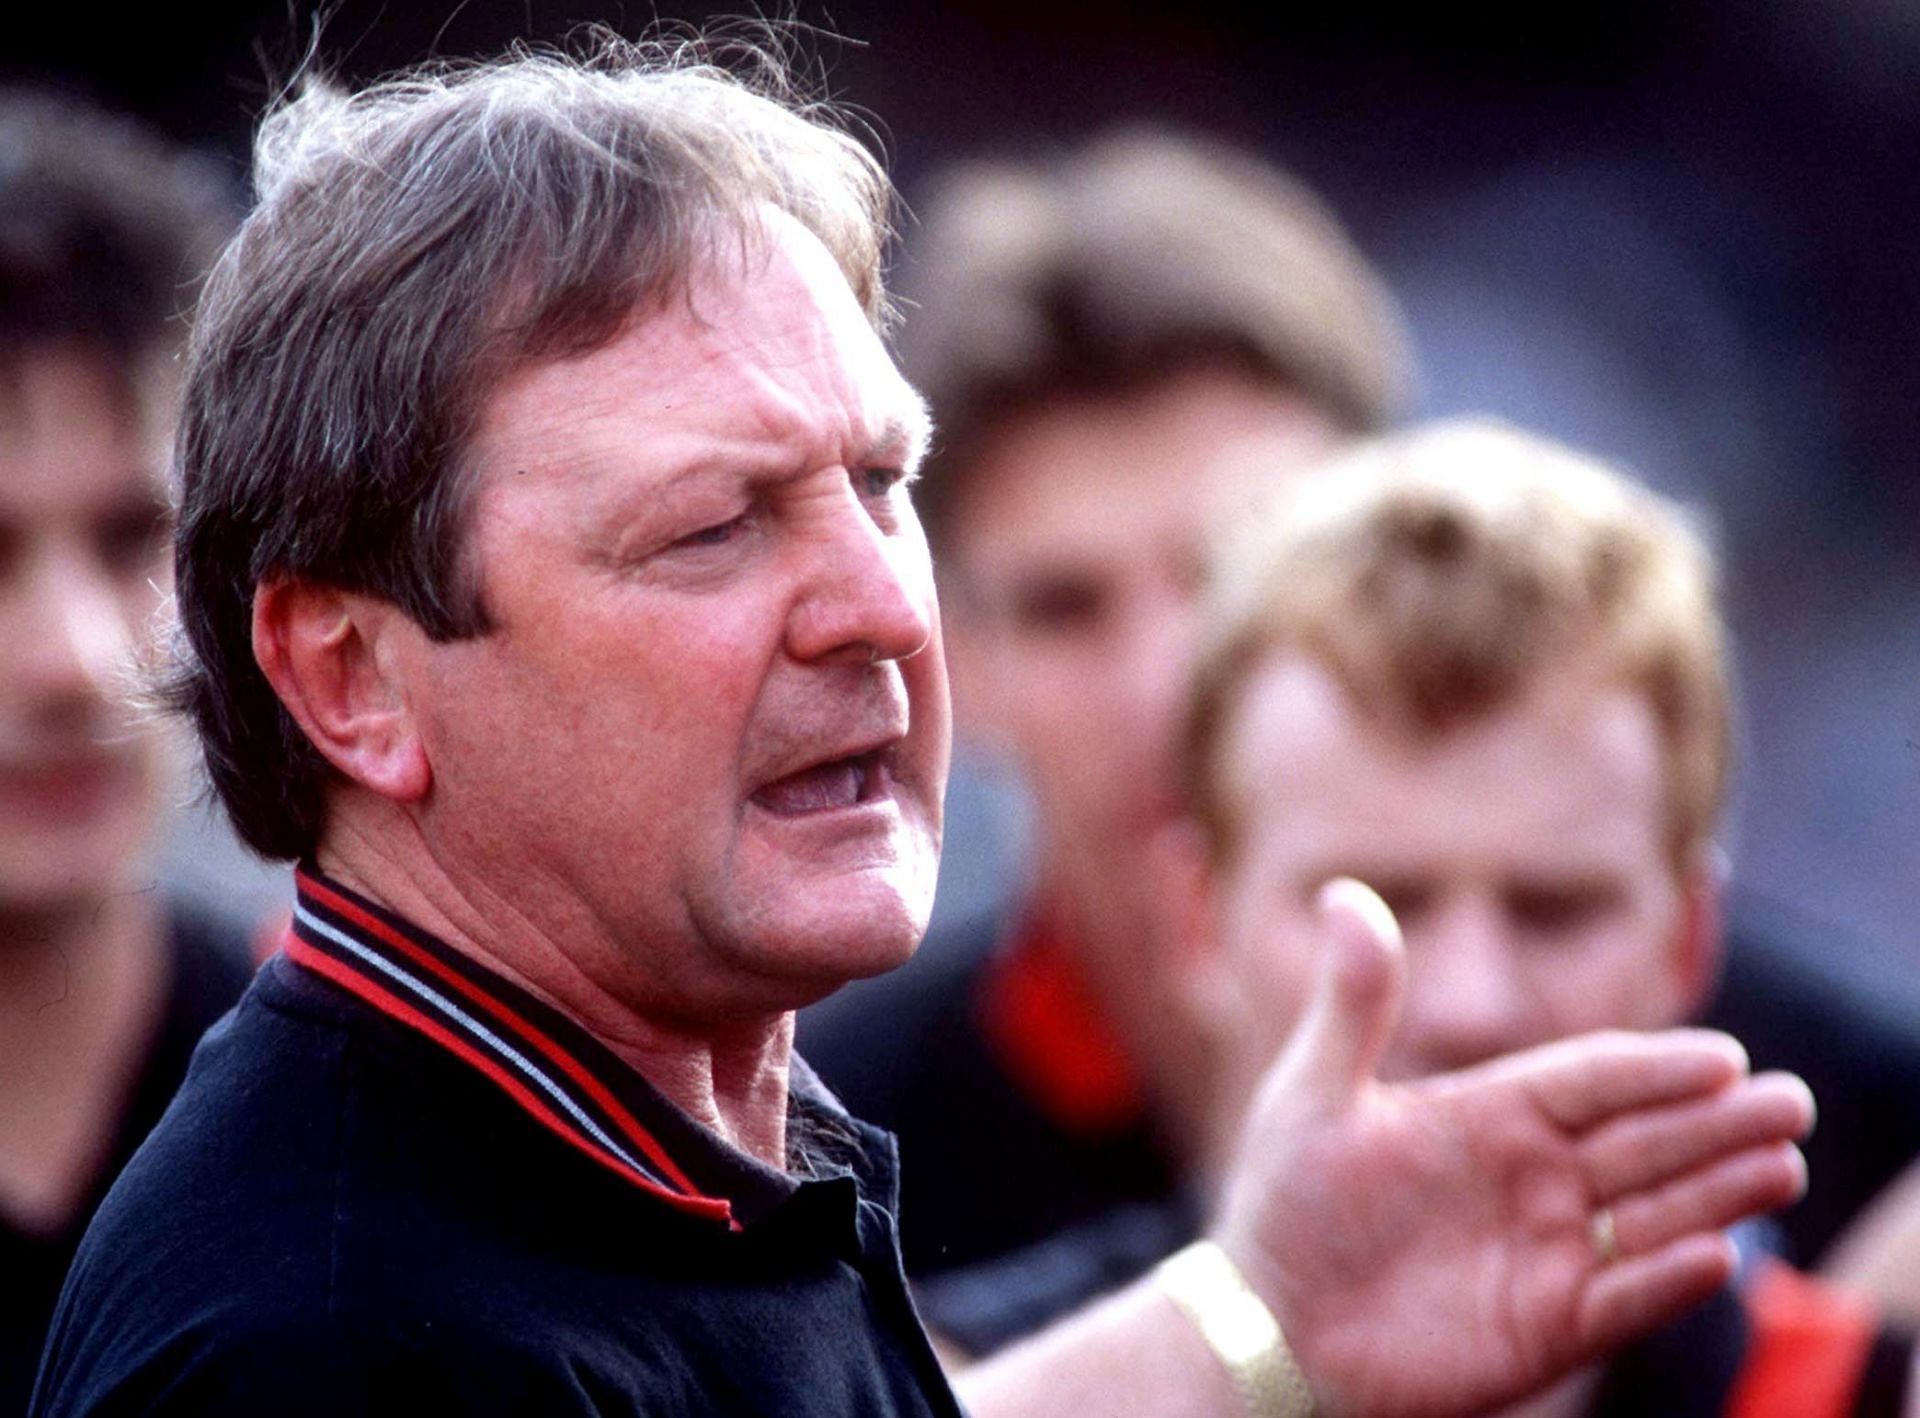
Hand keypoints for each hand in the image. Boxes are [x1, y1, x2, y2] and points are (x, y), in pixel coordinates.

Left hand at [1212, 879, 1812, 1417]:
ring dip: (1716, 1194)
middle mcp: (1531, 1179)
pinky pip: (1621, 1301)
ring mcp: (1545, 1253)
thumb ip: (1354, 1002)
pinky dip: (1667, 1283)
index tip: (1722, 1054)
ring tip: (1781, 1166)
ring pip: (1651, 1215)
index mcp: (1488, 1115)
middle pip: (1643, 1141)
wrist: (1268, 1326)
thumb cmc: (1287, 1206)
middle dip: (1716, 1123)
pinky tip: (1714, 1257)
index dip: (1655, 1068)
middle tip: (1791, 1103)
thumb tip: (1344, 893)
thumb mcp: (1315, 1092)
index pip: (1591, 1080)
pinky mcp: (1546, 1328)